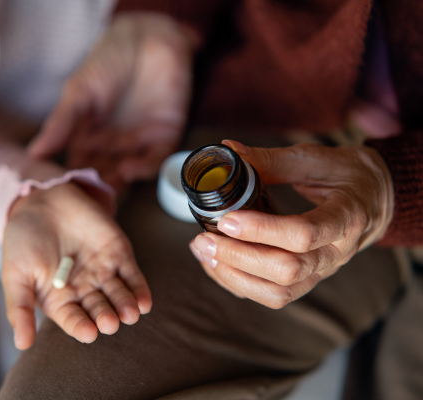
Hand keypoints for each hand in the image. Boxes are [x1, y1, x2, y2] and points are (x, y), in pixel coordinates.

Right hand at [2, 183, 151, 348]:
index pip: (73, 319)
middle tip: (110, 323)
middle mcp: (84, 290)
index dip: (81, 327)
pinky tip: (144, 302)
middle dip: (106, 317)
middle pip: (99, 309)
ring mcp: (103, 272)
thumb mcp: (15, 273)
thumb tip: (22, 344)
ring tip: (130, 314)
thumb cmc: (23, 240)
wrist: (41, 201)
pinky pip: (132, 275)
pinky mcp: (118, 254)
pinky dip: (139, 288)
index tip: (88, 333)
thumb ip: (20, 307)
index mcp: (59, 300)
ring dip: (126, 306)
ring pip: (119, 295)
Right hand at [28, 13, 197, 190]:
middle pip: (102, 176)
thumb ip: (61, 123)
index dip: (70, 182)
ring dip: (118, 184)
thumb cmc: (108, 60)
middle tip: (86, 204)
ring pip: (127, 175)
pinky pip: (154, 162)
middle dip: (96, 190)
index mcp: (88, 137)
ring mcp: (138, 144)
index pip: (77, 167)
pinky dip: (143, 169)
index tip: (61, 195)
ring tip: (106, 189)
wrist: (148, 38)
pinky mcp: (164, 138)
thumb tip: (34, 154)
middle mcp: (112, 146)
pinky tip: (130, 169)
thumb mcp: (79, 91)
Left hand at [191, 140, 393, 307]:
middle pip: (287, 269)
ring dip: (234, 276)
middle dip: (239, 257)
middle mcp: (337, 252)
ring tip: (203, 251)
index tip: (227, 219)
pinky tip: (215, 264)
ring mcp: (322, 271)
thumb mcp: (314, 159)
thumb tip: (228, 149)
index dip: (261, 230)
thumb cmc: (345, 175)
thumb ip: (271, 159)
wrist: (373, 200)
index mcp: (346, 217)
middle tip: (204, 238)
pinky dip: (239, 284)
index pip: (304, 234)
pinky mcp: (308, 280)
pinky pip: (273, 295)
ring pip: (279, 291)